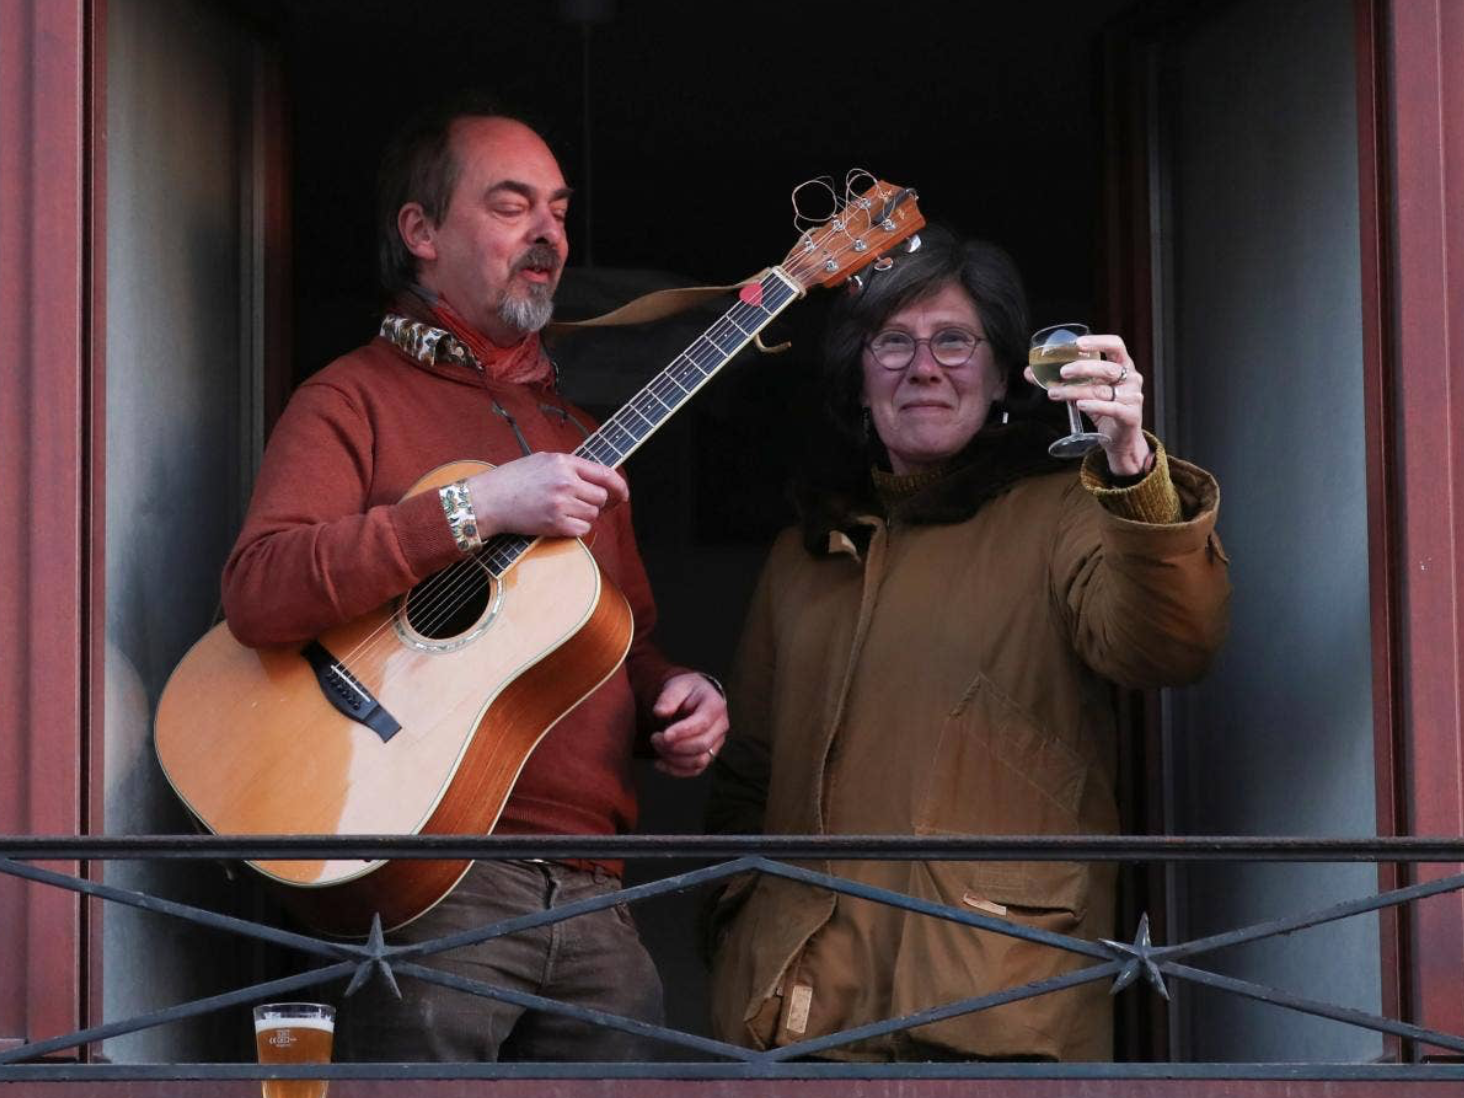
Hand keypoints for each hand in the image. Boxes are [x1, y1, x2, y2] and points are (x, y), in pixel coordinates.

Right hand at [464, 452, 628, 538]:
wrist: (489, 500)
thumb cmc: (513, 479)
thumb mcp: (543, 460)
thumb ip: (571, 466)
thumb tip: (599, 477)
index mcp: (564, 462)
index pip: (605, 474)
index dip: (619, 486)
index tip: (623, 494)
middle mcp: (565, 482)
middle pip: (601, 497)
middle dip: (595, 502)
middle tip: (580, 503)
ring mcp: (561, 504)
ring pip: (593, 514)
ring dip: (584, 516)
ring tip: (563, 510)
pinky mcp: (555, 524)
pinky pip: (582, 530)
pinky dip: (576, 529)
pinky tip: (560, 522)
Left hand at [648, 672, 728, 777]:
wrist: (695, 698)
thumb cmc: (686, 691)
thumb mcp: (677, 686)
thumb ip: (668, 697)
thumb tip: (659, 712)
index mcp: (715, 705)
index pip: (702, 723)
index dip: (683, 732)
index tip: (664, 735)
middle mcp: (720, 726)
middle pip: (702, 745)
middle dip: (675, 746)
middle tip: (654, 738)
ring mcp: (716, 743)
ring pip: (699, 761)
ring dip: (673, 758)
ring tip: (656, 746)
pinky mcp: (708, 755)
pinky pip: (695, 770)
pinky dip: (676, 770)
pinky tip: (659, 763)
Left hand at [1024, 333, 1149, 474]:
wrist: (1120, 439)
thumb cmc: (1103, 408)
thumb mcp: (1084, 390)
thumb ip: (1062, 380)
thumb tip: (1029, 372)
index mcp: (1122, 365)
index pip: (1115, 345)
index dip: (1098, 342)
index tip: (1077, 344)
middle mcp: (1131, 378)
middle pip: (1106, 368)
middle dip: (1082, 368)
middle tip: (1061, 372)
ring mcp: (1133, 397)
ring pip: (1101, 391)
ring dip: (1075, 391)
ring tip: (1055, 393)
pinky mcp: (1130, 415)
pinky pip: (1111, 408)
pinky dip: (1094, 405)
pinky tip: (1080, 405)